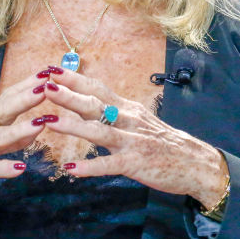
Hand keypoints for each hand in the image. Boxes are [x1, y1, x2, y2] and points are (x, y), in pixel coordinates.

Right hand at [0, 67, 65, 227]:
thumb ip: (13, 135)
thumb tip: (39, 126)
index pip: (8, 96)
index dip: (28, 84)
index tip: (49, 71)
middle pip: (4, 109)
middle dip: (26, 98)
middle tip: (47, 87)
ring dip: (20, 130)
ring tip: (41, 124)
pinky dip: (4, 168)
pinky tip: (20, 169)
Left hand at [41, 70, 228, 208]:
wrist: (196, 164)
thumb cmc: (164, 144)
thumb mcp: (139, 121)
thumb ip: (116, 113)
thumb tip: (89, 103)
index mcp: (127, 109)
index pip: (97, 88)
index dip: (74, 79)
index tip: (51, 69)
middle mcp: (128, 120)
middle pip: (95, 104)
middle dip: (68, 94)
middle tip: (43, 85)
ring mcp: (132, 141)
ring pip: (99, 131)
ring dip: (72, 126)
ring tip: (48, 122)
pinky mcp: (136, 163)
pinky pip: (110, 165)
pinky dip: (90, 166)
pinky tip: (70, 169)